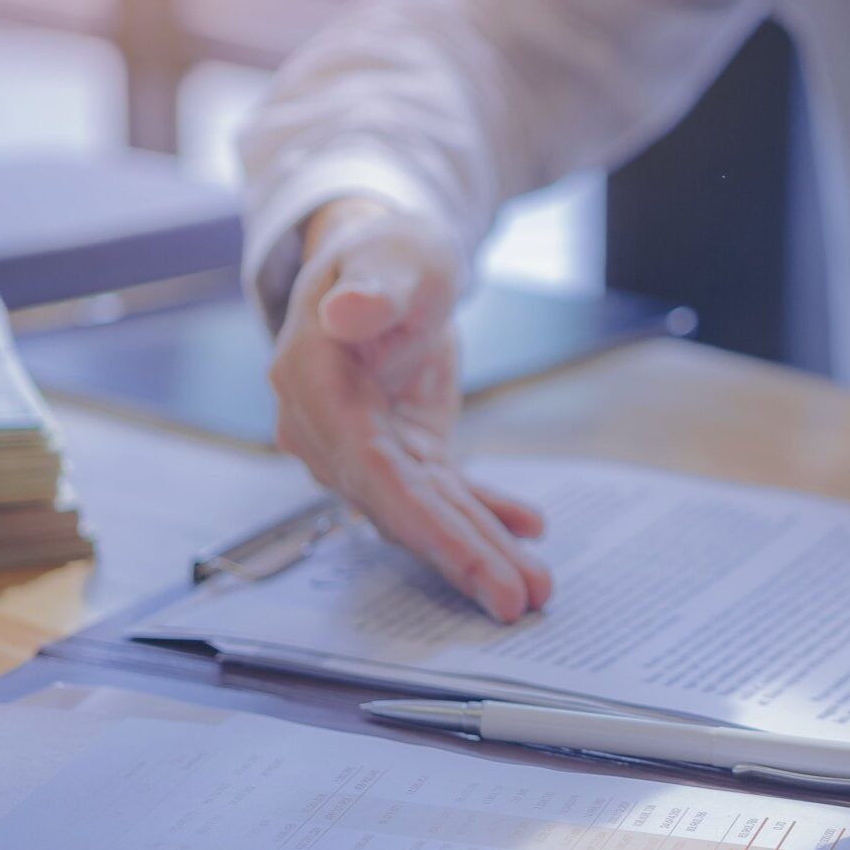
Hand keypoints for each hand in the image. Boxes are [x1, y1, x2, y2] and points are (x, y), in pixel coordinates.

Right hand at [268, 198, 550, 620]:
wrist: (379, 262)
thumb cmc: (383, 250)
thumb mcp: (392, 253)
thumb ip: (377, 289)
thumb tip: (346, 314)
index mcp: (313, 385)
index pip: (373, 473)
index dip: (428, 527)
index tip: (479, 568)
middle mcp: (327, 430)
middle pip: (400, 508)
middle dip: (462, 557)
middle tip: (522, 600)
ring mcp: (360, 447)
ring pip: (423, 512)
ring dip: (478, 550)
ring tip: (536, 586)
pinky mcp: (397, 452)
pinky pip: (441, 494)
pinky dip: (483, 515)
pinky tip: (526, 530)